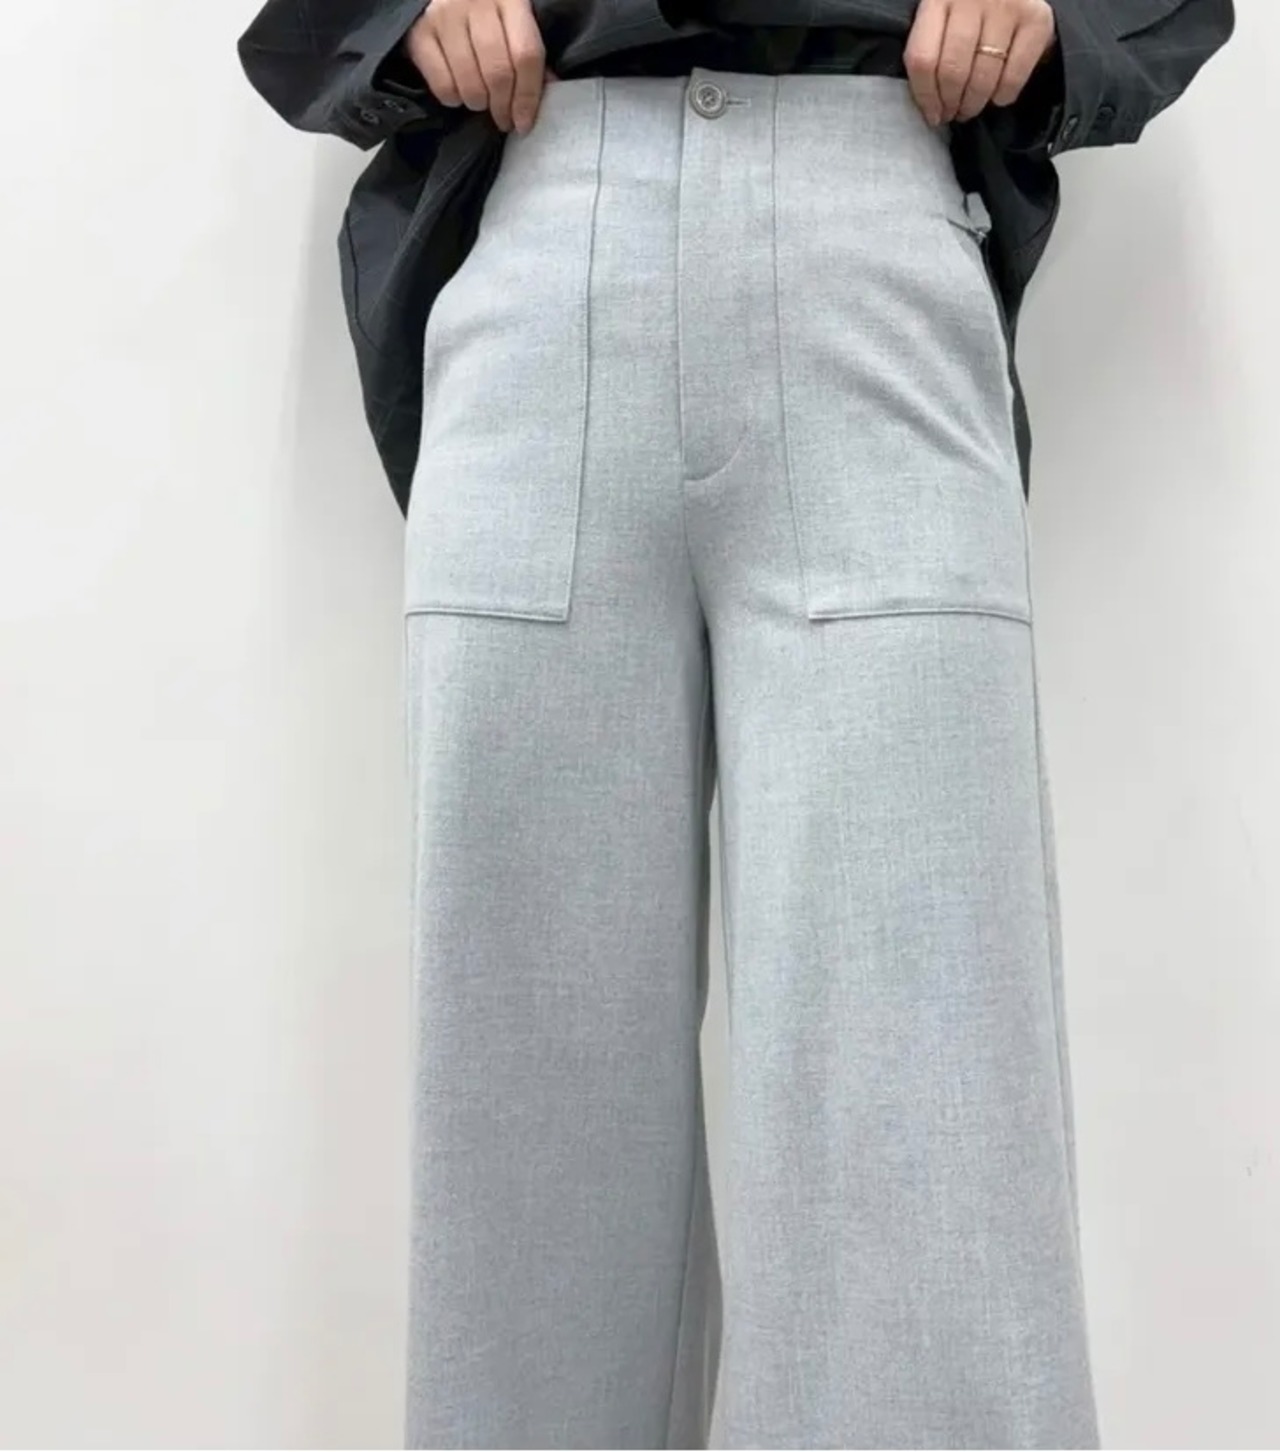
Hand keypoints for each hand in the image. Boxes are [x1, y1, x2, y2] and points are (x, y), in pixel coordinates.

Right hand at [404, 0, 556, 134]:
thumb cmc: (484, 8)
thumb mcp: (512, 17)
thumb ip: (527, 49)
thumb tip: (548, 89)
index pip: (526, 54)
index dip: (528, 96)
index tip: (524, 123)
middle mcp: (476, 2)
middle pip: (498, 73)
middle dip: (503, 107)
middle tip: (503, 120)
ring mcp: (444, 16)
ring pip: (470, 83)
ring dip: (479, 104)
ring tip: (481, 102)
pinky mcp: (419, 32)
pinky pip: (442, 84)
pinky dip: (453, 99)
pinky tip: (458, 92)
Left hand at [905, 0, 1057, 126]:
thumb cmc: (972, 4)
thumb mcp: (943, 13)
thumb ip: (932, 46)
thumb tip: (930, 104)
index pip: (922, 59)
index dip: (925, 97)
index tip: (932, 115)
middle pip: (953, 72)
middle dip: (951, 104)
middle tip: (953, 113)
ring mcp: (1007, 7)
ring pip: (982, 77)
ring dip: (974, 104)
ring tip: (971, 108)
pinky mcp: (1037, 19)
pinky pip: (1013, 76)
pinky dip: (1003, 96)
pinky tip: (997, 96)